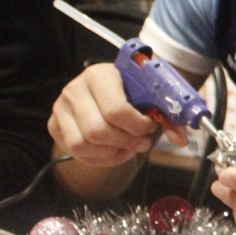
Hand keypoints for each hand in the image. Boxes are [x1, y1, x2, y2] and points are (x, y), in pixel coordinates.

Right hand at [49, 63, 186, 165]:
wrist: (111, 87)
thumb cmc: (133, 90)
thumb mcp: (152, 95)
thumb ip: (168, 116)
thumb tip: (180, 140)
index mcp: (99, 75)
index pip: (116, 110)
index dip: (137, 126)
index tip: (149, 126)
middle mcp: (74, 89)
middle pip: (97, 131)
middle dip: (125, 143)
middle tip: (141, 143)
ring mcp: (61, 108)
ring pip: (82, 145)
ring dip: (111, 153)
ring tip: (128, 148)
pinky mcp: (55, 125)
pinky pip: (74, 152)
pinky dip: (99, 159)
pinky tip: (115, 152)